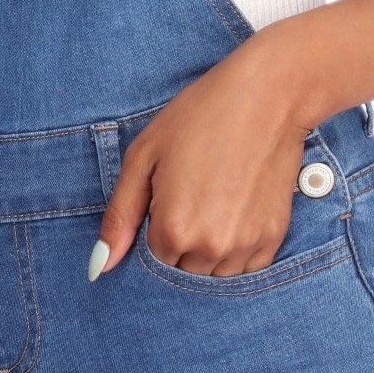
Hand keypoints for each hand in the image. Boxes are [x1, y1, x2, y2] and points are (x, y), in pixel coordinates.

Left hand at [89, 39, 318, 278]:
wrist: (267, 97)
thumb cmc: (199, 117)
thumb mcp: (144, 155)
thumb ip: (119, 215)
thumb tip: (99, 266)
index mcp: (173, 229)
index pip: (150, 264)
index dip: (150, 236)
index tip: (161, 207)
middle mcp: (210, 247)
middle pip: (181, 274)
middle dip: (177, 247)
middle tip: (188, 198)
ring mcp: (246, 245)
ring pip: (214, 276)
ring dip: (207, 254)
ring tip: (211, 204)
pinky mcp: (274, 237)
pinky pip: (247, 269)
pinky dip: (236, 252)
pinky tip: (234, 213)